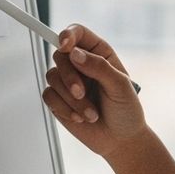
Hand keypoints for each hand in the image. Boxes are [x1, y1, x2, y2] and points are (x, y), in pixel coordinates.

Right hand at [42, 23, 146, 156]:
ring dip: (70, 99)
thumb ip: (100, 67)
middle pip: (59, 55)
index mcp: (99, 53)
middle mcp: (81, 64)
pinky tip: (80, 118)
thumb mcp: (120, 87)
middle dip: (69, 77)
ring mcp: (68, 81)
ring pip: (52, 76)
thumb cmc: (126, 111)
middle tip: (81, 93)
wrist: (120, 140)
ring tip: (90, 113)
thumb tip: (75, 54)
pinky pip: (48, 95)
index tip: (65, 46)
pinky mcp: (59, 99)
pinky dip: (63, 108)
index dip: (68, 35)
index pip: (78, 33)